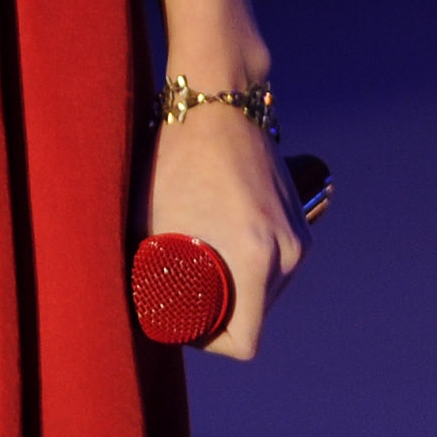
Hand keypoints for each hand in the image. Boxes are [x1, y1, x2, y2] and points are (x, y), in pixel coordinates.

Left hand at [146, 103, 308, 357]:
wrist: (218, 94)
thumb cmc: (176, 151)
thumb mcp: (151, 217)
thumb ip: (148, 268)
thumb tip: (137, 305)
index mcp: (258, 258)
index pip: (244, 341)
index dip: (208, 342)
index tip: (181, 320)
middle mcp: (289, 252)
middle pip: (255, 316)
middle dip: (218, 313)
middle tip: (179, 292)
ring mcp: (299, 234)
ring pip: (266, 290)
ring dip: (235, 287)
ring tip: (198, 262)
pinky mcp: (300, 217)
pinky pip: (276, 261)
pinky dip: (248, 262)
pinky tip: (220, 240)